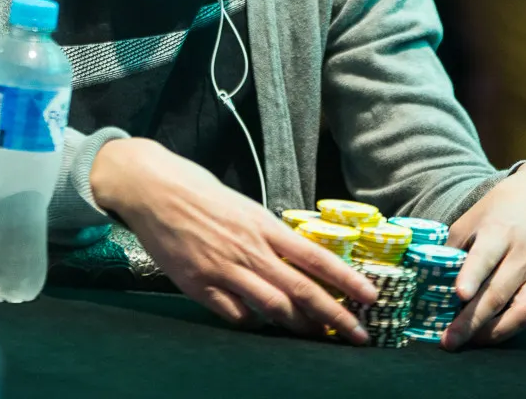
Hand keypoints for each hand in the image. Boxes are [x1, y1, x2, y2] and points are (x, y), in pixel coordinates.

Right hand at [89, 137, 376, 342]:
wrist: (154, 188)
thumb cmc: (199, 190)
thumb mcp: (242, 205)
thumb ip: (266, 232)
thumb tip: (291, 255)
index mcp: (263, 224)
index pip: (315, 257)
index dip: (346, 279)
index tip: (371, 296)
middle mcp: (249, 249)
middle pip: (301, 290)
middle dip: (335, 315)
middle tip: (359, 334)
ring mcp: (224, 270)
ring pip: (272, 308)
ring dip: (299, 326)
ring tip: (319, 336)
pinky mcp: (199, 286)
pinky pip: (235, 315)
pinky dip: (251, 323)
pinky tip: (259, 323)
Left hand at [442, 159, 525, 349]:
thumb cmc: (506, 205)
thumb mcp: (476, 214)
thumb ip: (456, 242)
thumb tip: (433, 270)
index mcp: (499, 231)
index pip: (485, 256)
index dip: (472, 276)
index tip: (459, 294)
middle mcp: (522, 254)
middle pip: (498, 292)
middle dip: (472, 320)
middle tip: (449, 340)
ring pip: (520, 310)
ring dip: (493, 332)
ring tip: (468, 342)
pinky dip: (510, 328)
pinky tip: (490, 334)